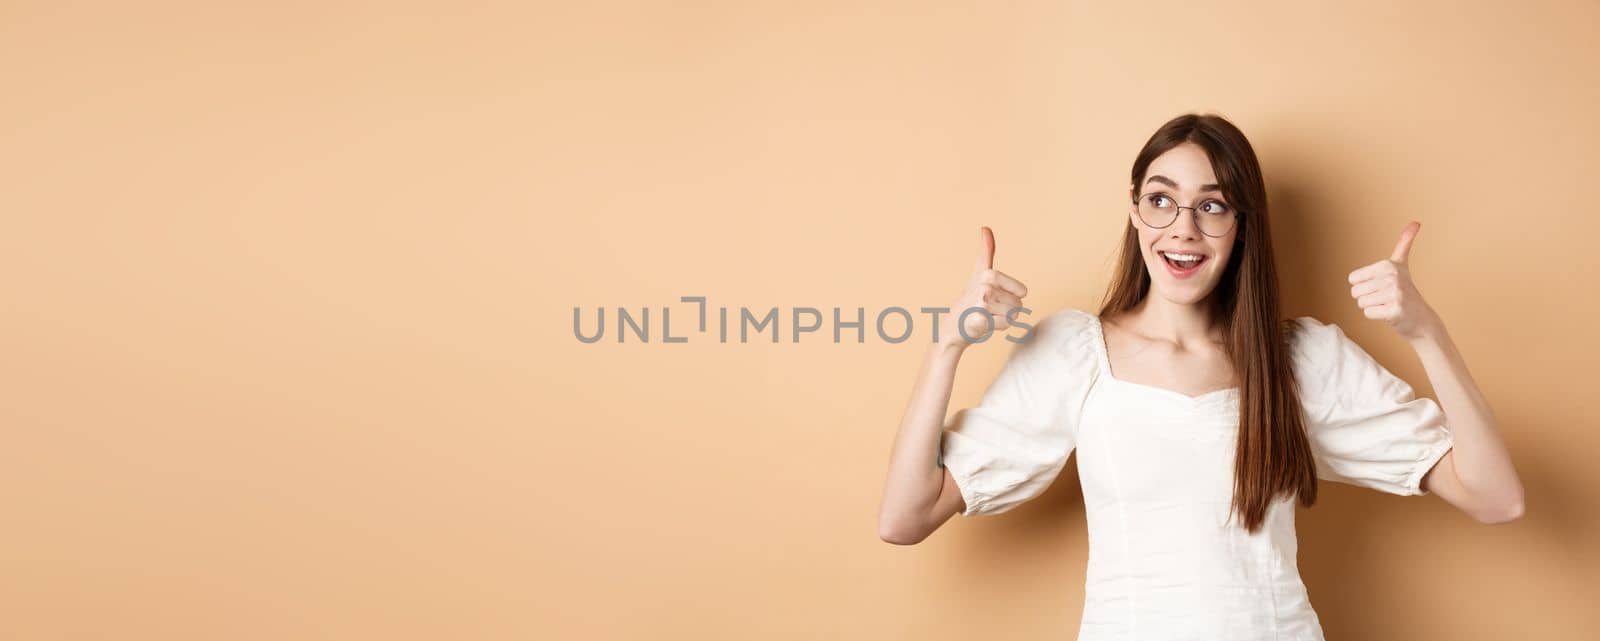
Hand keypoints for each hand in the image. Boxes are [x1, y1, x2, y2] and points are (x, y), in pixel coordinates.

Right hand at [940, 226, 1029, 347]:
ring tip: (986, 316)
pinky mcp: (980, 320)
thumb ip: (985, 252)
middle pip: (1019, 304)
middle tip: (989, 310)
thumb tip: (985, 227)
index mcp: (987, 274)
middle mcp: (984, 287)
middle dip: (1008, 311)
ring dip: (1003, 319)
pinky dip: (998, 328)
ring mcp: (982, 304)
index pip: (1022, 291)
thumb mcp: (979, 274)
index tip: (995, 297)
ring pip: (1013, 315)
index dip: (1013, 297)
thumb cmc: (969, 300)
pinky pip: (1006, 325)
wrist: (952, 328)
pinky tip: (983, 325)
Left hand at [1347, 221, 1440, 340]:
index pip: (1352, 279)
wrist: (1420, 317)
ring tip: (1388, 303)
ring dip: (1372, 306)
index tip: (1381, 285)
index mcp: (1387, 265)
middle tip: (1385, 297)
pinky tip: (1390, 312)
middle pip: (1355, 292)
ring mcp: (1395, 294)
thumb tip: (1416, 222)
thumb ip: (1404, 243)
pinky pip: (1368, 313)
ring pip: (1361, 303)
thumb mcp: (1402, 264)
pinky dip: (1376, 315)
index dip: (1363, 285)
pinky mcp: (1395, 311)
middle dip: (1368, 297)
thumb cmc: (1405, 290)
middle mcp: (1392, 277)